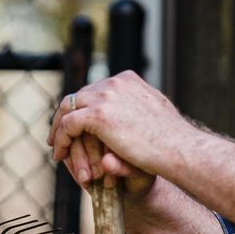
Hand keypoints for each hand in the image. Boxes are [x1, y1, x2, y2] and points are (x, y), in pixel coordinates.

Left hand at [49, 72, 177, 193]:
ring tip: (56, 144)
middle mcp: (114, 83)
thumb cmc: (172, 138)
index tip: (77, 121)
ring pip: (68, 107)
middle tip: (59, 133)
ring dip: (58, 126)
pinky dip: (60, 139)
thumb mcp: (154, 113)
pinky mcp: (97, 115)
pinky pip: (67, 125)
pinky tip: (59, 153)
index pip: (95, 89)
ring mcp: (105, 97)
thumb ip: (137, 107)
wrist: (179, 148)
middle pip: (78, 95)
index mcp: (128, 80)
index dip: (83, 105)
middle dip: (67, 114)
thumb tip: (129, 109)